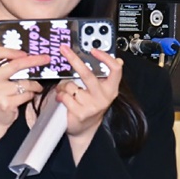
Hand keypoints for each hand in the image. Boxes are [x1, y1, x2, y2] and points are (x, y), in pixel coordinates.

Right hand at [0, 44, 50, 144]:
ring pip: (25, 83)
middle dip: (34, 61)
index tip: (24, 53)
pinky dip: (31, 95)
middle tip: (45, 59)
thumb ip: (4, 68)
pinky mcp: (6, 103)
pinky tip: (27, 96)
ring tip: (35, 87)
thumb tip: (26, 56)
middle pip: (15, 65)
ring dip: (34, 85)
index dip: (12, 51)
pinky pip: (26, 94)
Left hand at [58, 47, 121, 162]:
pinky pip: (65, 97)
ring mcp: (92, 105)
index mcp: (111, 88)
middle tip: (64, 50)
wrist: (85, 128)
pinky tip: (63, 99)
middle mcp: (104, 96)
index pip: (115, 70)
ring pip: (71, 86)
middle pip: (88, 74)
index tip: (93, 50)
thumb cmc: (91, 105)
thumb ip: (105, 76)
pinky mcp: (80, 113)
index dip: (105, 58)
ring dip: (64, 86)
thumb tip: (118, 60)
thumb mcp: (101, 90)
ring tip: (66, 92)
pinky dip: (60, 96)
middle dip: (74, 60)